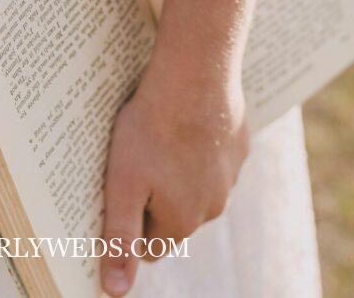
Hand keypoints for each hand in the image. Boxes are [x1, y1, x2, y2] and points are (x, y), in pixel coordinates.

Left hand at [100, 39, 249, 295]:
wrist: (195, 77)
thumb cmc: (151, 131)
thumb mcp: (122, 186)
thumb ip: (119, 240)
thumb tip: (115, 291)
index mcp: (182, 222)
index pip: (151, 245)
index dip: (130, 222)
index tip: (117, 192)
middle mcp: (212, 207)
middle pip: (174, 216)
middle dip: (153, 198)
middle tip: (132, 162)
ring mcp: (230, 176)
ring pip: (195, 186)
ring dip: (176, 172)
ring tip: (155, 139)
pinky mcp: (238, 147)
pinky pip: (213, 158)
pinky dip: (197, 147)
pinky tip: (181, 123)